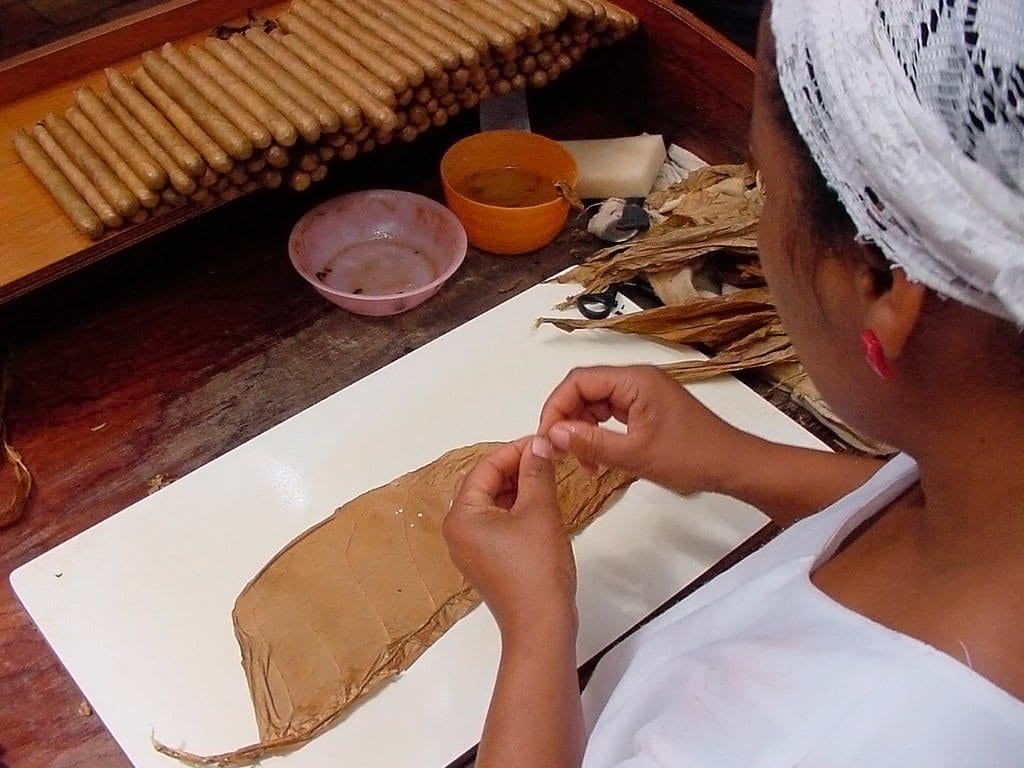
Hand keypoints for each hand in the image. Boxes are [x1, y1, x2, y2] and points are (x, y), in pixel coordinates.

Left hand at [443, 436, 577, 640]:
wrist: (541, 625)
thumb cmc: (537, 569)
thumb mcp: (539, 512)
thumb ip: (537, 472)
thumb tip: (539, 444)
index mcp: (461, 516)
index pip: (485, 468)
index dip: (515, 450)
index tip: (543, 440)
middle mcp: (458, 531)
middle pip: (485, 484)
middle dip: (516, 468)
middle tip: (547, 455)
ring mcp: (471, 548)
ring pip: (493, 503)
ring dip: (518, 487)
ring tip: (548, 474)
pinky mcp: (487, 560)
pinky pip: (498, 523)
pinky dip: (517, 508)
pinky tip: (542, 500)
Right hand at [538, 365, 752, 496]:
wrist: (734, 465)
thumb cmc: (694, 457)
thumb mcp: (635, 455)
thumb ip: (591, 443)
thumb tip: (554, 435)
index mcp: (636, 380)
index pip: (579, 381)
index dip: (557, 407)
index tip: (548, 436)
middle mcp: (638, 379)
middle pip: (585, 389)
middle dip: (568, 419)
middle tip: (561, 452)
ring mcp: (643, 393)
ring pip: (596, 403)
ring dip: (583, 429)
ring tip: (583, 461)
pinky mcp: (648, 407)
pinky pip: (612, 413)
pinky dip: (599, 433)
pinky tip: (598, 456)